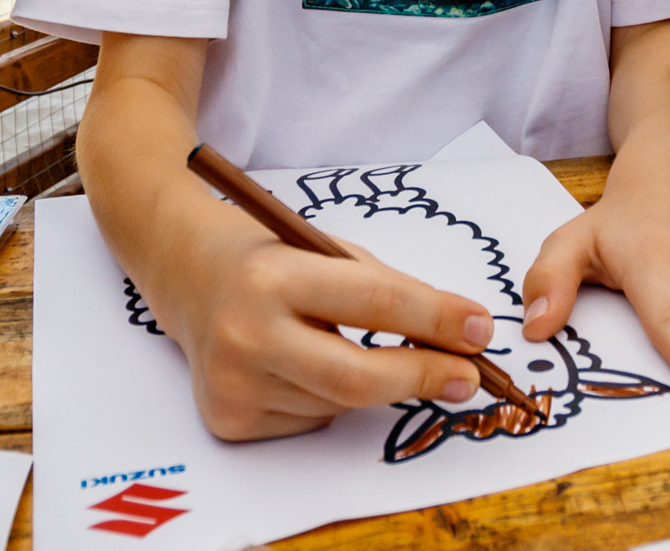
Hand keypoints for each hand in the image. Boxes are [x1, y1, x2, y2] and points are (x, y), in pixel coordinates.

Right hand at [155, 221, 498, 441]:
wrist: (189, 277)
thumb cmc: (271, 257)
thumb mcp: (325, 251)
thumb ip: (386, 290)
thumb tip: (459, 338)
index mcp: (273, 275)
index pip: (374, 302)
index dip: (436, 320)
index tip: (480, 331)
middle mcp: (246, 332)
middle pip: (358, 376)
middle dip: (423, 376)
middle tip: (467, 377)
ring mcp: (233, 383)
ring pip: (339, 402)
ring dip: (372, 384)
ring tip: (350, 347)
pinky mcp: (229, 419)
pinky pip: (311, 418)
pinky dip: (328, 397)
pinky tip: (304, 366)